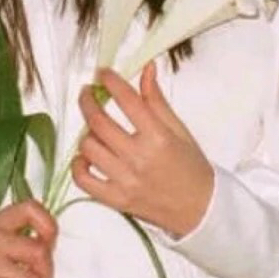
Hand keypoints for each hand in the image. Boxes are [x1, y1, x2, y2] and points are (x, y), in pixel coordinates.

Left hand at [72, 63, 214, 237]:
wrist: (200, 209)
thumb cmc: (191, 167)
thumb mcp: (178, 129)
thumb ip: (156, 99)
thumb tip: (146, 68)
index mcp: (158, 138)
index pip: (127, 101)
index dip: (110, 82)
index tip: (102, 73)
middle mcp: (139, 158)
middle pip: (99, 122)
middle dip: (88, 101)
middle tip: (87, 93)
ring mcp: (125, 181)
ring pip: (89, 148)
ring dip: (87, 132)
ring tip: (94, 127)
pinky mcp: (116, 200)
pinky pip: (84, 181)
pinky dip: (78, 165)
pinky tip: (85, 156)